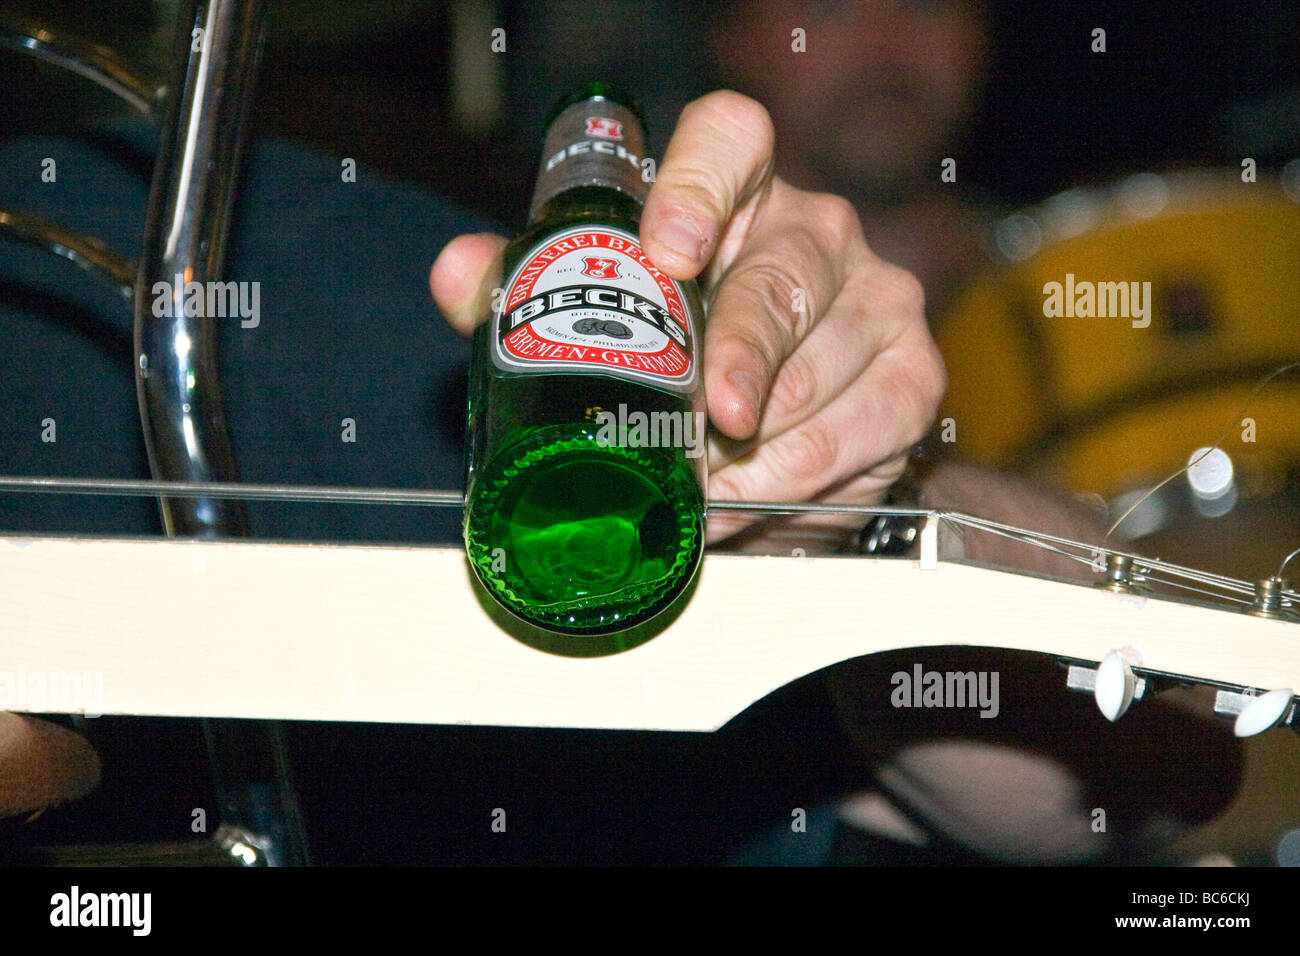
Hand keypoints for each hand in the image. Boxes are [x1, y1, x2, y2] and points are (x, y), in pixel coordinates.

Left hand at [431, 90, 945, 550]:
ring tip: (706, 488)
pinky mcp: (911, 376)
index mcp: (735, 196)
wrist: (774, 443)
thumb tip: (458, 272)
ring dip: (758, 444)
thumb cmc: (682, 362)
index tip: (670, 252)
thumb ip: (527, 295)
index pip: (732, 136)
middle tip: (707, 423)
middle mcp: (815, 231)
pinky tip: (754, 502)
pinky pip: (863, 429)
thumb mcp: (597, 327)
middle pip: (783, 270)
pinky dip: (799, 479)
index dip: (700, 182)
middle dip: (739, 355)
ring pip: (821, 364)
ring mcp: (876, 299)